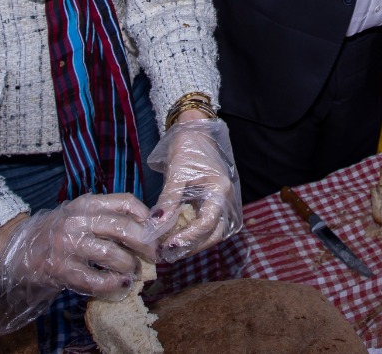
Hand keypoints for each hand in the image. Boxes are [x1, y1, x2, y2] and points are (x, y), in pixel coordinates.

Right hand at [0, 194, 153, 331]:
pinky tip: (120, 285)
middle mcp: (77, 221)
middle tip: (153, 255)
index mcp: (85, 204)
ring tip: (132, 272)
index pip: (124, 202)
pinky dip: (113, 284)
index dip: (145, 216)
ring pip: (112, 255)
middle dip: (145, 244)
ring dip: (129, 266)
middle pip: (123, 228)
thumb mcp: (78, 215)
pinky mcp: (60, 269)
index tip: (155, 229)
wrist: (16, 250)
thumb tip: (145, 227)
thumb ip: (105, 217)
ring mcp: (68, 245)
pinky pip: (94, 279)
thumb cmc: (55, 233)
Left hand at [143, 117, 243, 261]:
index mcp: (220, 189)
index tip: (169, 245)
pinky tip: (178, 234)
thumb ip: (168, 200)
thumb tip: (155, 224)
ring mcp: (222, 200)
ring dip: (195, 242)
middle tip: (170, 252)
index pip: (208, 223)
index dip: (189, 237)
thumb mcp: (176, 174)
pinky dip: (194, 232)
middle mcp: (226, 198)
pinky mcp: (214, 200)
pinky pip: (208, 222)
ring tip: (172, 247)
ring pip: (214, 231)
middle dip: (193, 245)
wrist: (194, 129)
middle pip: (215, 233)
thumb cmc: (187, 147)